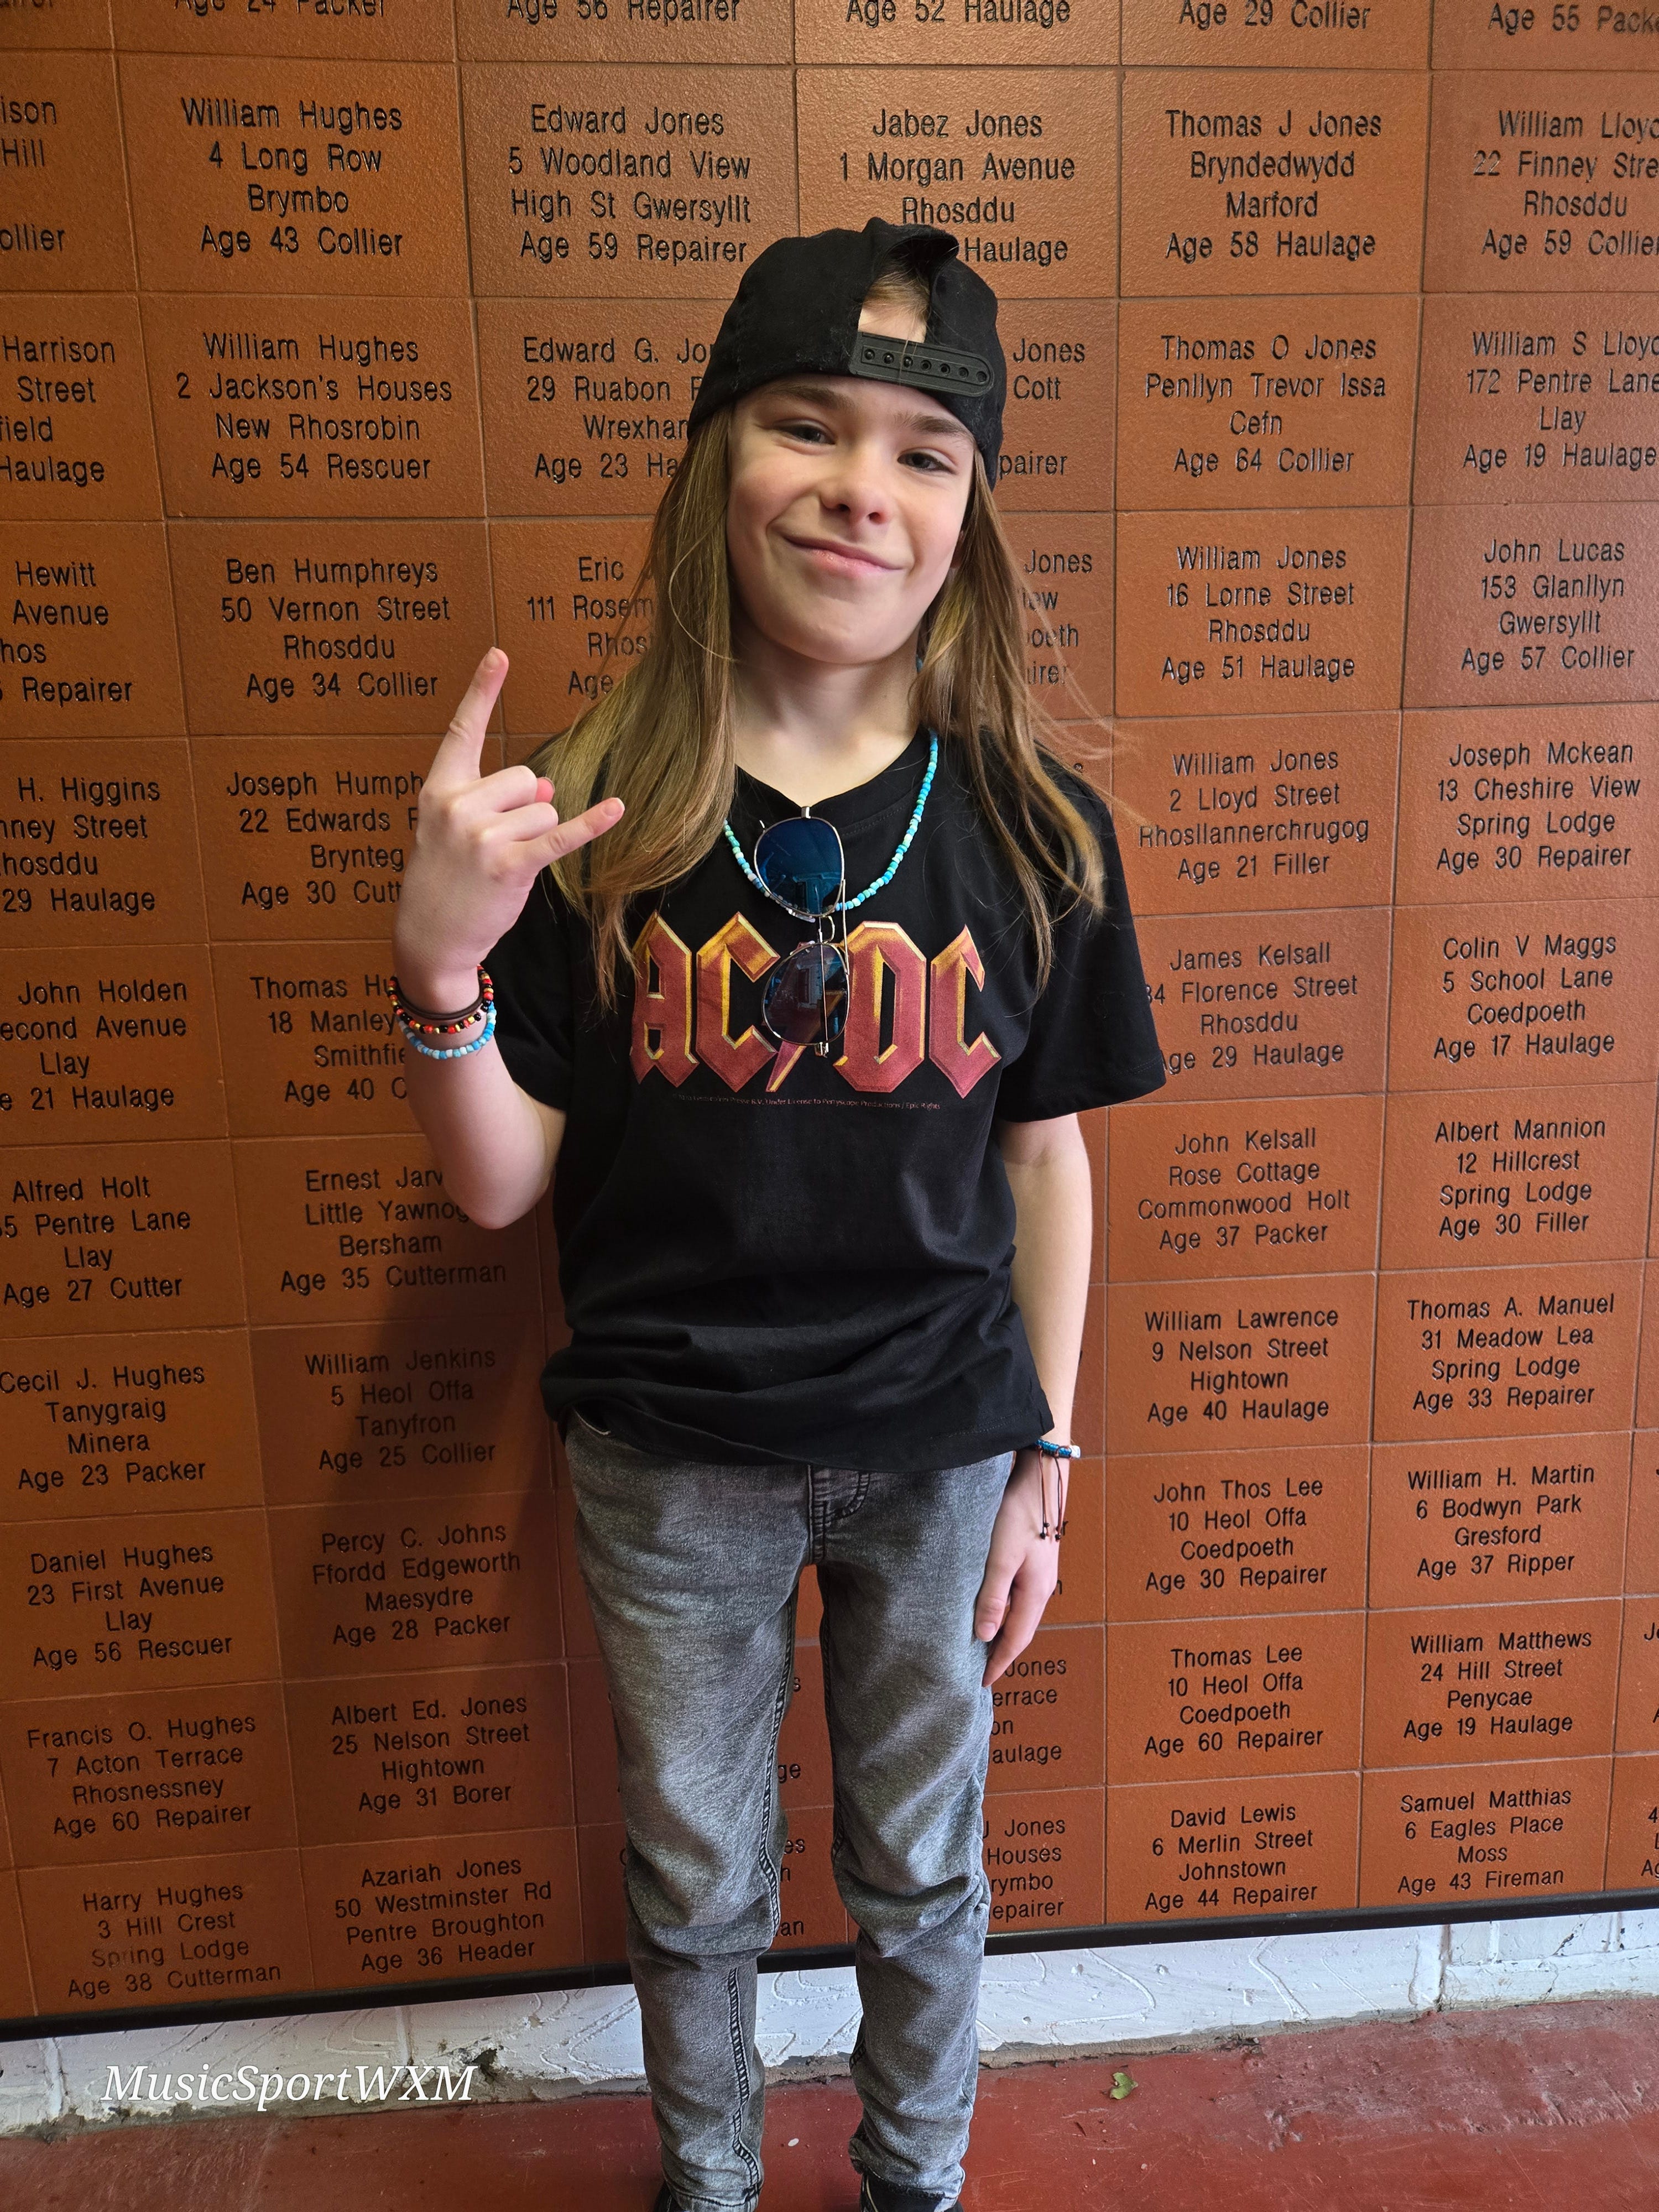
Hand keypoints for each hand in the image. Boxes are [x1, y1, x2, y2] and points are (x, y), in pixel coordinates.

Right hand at [393, 649, 623, 998]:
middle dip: (524, 809)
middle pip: (525, 779)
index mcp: (438, 790)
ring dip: (536, 836)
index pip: (463, 732)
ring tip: (502, 864)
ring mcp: (482, 837)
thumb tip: (549, 787)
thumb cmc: (444, 879)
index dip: (482, 691)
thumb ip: (496, 800)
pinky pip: (561, 836)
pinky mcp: (510, 866)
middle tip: (494, 845)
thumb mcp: (456, 831)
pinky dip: (592, 824)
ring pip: (544, 810)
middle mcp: (458, 806)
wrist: (429, 936)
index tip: (499, 654)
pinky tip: (617, 809)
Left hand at [974, 1448, 1061, 1686]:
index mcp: (1035, 1592)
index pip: (1016, 1639)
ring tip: (982, 1644)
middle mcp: (1041, 1586)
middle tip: (980, 1671)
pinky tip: (991, 1606)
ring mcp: (1039, 1572)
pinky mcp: (1032, 1558)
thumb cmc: (1019, 1514)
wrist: (1041, 1477)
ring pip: (1018, 1612)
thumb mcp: (1000, 1558)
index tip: (982, 1683)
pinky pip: (1017, 1595)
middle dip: (1001, 1652)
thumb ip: (992, 1597)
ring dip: (1002, 1630)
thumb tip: (985, 1636)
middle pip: (1020, 1629)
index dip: (999, 1662)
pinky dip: (1004, 1609)